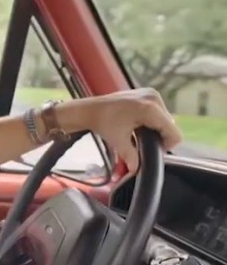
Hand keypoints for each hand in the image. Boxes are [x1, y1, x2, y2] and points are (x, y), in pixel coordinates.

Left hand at [58, 88, 182, 172]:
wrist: (89, 109)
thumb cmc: (103, 123)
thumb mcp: (118, 142)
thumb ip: (132, 157)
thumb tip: (137, 171)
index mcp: (150, 108)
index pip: (173, 133)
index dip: (165, 146)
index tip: (150, 149)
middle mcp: (153, 97)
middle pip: (170, 126)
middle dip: (159, 137)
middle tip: (141, 142)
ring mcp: (150, 93)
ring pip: (165, 119)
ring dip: (155, 128)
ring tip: (138, 133)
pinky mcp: (147, 92)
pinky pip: (158, 111)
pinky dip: (152, 120)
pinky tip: (138, 125)